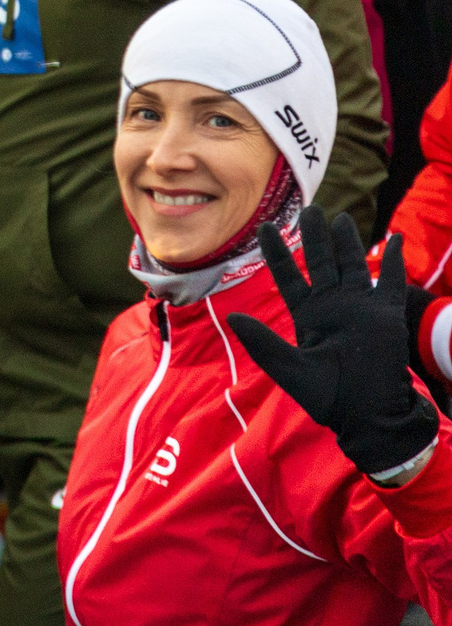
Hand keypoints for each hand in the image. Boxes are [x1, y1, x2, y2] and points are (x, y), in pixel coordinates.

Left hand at [231, 213, 442, 481]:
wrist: (369, 416)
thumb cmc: (329, 399)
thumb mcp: (290, 369)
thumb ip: (263, 343)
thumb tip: (233, 317)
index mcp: (307, 316)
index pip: (288, 275)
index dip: (277, 252)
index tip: (263, 226)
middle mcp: (332, 307)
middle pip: (321, 262)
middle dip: (314, 236)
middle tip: (308, 208)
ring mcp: (360, 308)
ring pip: (352, 264)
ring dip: (346, 241)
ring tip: (339, 216)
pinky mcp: (386, 315)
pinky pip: (391, 282)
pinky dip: (392, 260)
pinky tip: (392, 238)